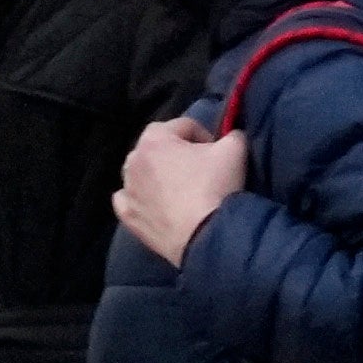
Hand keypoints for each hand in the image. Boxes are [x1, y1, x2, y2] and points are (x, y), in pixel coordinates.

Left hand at [114, 113, 249, 264]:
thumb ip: (232, 134)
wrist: (206, 237)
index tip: (216, 152)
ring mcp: (127, 190)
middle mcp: (133, 161)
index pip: (183, 126)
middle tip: (200, 170)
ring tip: (180, 190)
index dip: (204, 136)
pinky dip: (140, 199)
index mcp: (155, 139)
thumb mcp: (236, 149)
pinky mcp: (127, 217)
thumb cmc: (216, 187)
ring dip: (157, 175)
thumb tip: (230, 136)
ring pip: (141, 174)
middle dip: (177, 154)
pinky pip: (129, 200)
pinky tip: (155, 205)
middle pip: (158, 148)